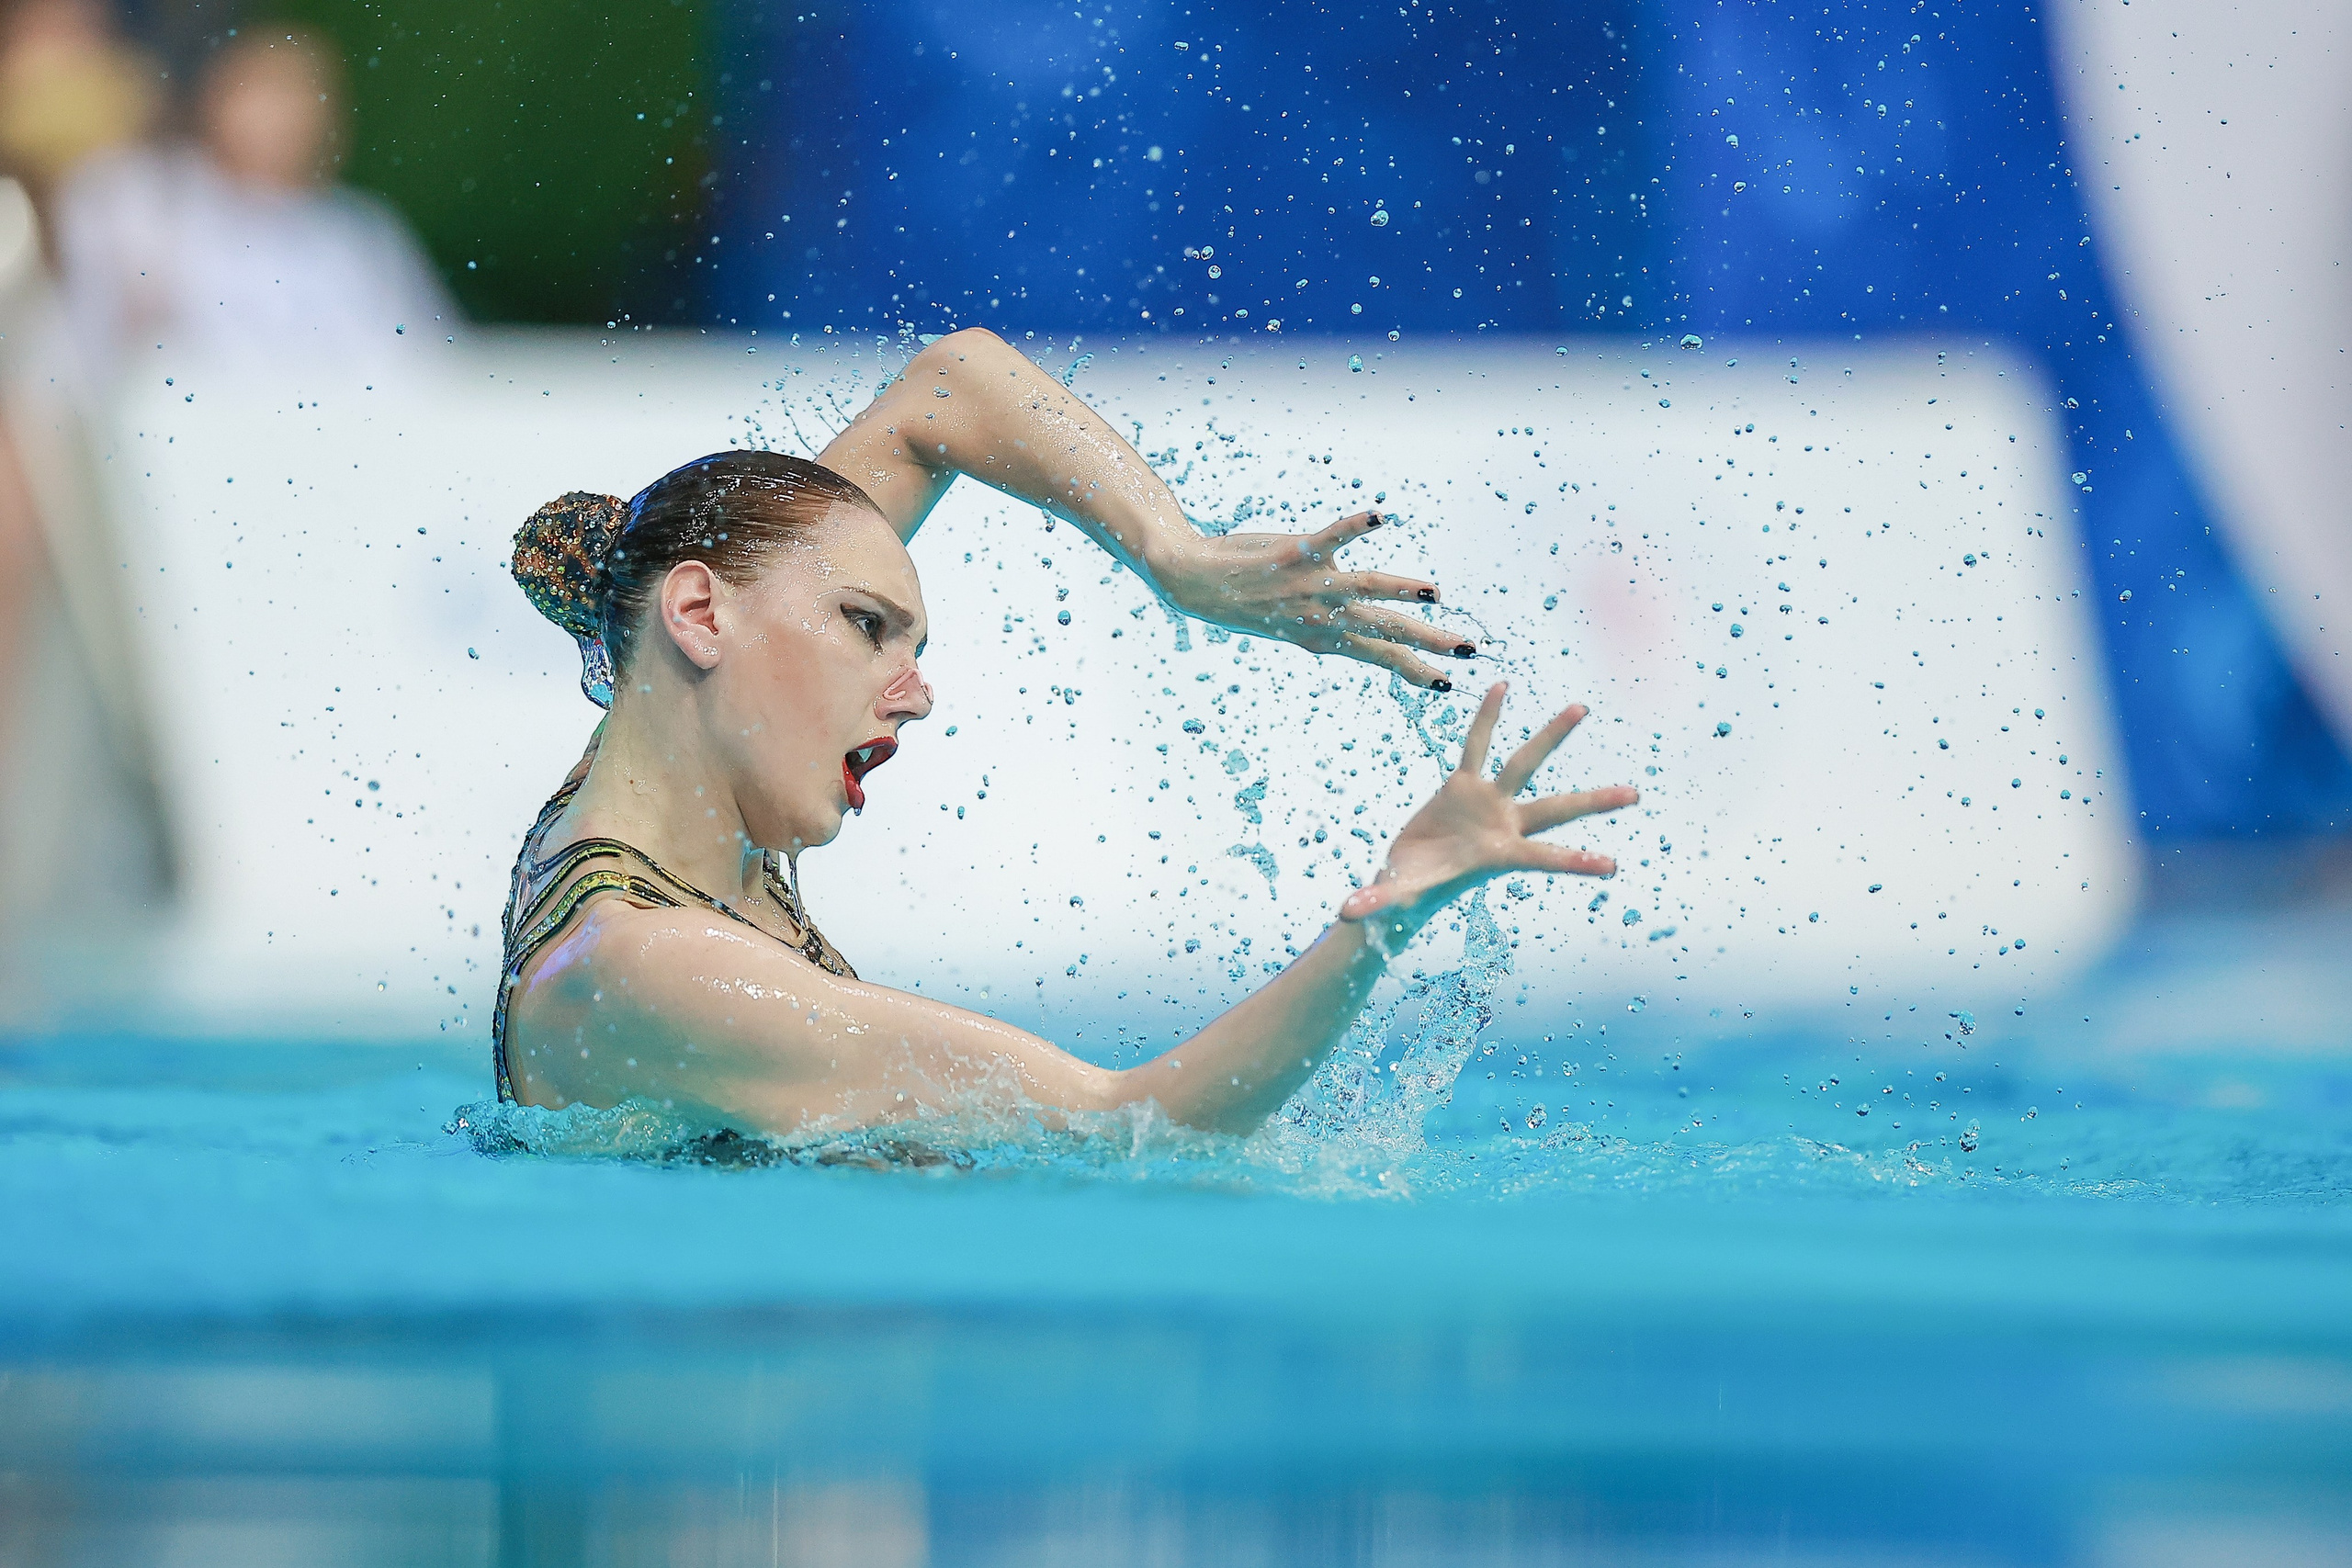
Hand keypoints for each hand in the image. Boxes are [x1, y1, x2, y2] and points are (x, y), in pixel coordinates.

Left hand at [1157, 510, 1468, 688]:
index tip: (1448, 686)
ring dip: (1402, 590)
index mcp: (1322, 637)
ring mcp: (1309, 586)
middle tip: (1468, 649)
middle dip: (1428, 641)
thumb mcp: (1288, 625)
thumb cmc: (1243, 600)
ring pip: (1366, 589)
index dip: (1414, 671)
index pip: (1378, 657)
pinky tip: (1382, 517)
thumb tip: (1357, 626)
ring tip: (1436, 594)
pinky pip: (1331, 536)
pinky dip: (1356, 525)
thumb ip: (1325, 626)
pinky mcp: (1294, 553)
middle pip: (1385, 630)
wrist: (1191, 583)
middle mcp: (1320, 617)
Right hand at [1340, 683, 1636, 928]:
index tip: (1613, 867)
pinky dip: (1487, 716)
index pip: (1541, 859)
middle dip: (1594, 803)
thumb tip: (1347, 915)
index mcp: (1496, 857)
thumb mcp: (1393, 899)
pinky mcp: (1463, 785)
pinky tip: (1501, 684)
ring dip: (1554, 736)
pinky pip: (1476, 743)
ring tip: (1582, 707)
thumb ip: (1376, 902)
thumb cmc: (1405, 898)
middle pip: (1556, 809)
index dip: (1573, 863)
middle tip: (1636, 795)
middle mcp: (1503, 826)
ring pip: (1526, 764)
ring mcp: (1487, 802)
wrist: (1402, 881)